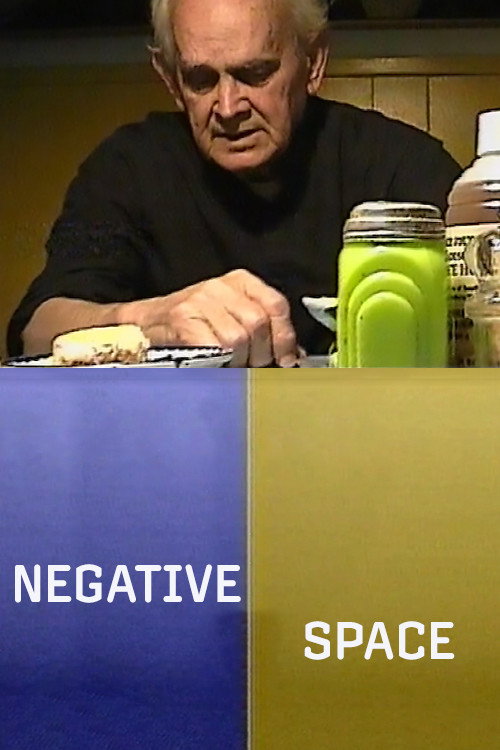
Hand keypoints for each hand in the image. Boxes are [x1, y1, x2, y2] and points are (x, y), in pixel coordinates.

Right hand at [119, 269, 298, 366]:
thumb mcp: (231, 317)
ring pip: (238, 339)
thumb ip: (263, 332)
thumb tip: (294, 356)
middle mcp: (219, 286)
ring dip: (238, 362)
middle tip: (252, 367)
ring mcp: (199, 301)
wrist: (143, 324)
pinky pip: (215, 348)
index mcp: (239, 281)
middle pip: (258, 324)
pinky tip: (216, 366)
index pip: (275, 305)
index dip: (285, 337)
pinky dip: (220, 363)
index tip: (287, 359)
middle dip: (261, 354)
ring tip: (231, 367)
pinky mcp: (182, 319)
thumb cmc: (191, 325)